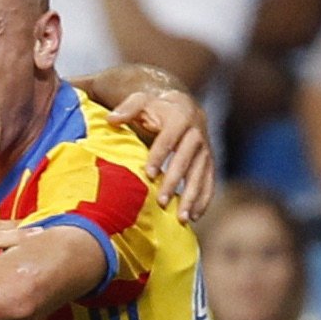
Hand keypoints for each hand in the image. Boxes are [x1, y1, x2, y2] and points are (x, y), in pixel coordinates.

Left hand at [104, 88, 215, 219]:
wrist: (183, 104)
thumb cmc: (156, 106)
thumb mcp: (141, 101)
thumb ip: (127, 109)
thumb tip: (110, 119)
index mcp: (179, 118)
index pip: (167, 139)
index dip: (158, 156)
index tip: (148, 174)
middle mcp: (196, 133)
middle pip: (186, 160)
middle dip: (174, 182)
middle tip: (162, 202)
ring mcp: (205, 149)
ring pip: (200, 174)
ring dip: (192, 197)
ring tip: (182, 218)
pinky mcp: (210, 161)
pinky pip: (209, 181)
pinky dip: (204, 199)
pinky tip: (195, 216)